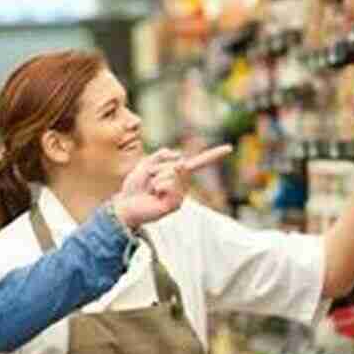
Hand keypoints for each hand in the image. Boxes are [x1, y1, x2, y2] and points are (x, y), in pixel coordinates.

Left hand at [112, 145, 232, 229]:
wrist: (124, 205)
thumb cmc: (135, 186)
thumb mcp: (146, 164)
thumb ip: (161, 155)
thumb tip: (180, 157)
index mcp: (177, 175)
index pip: (198, 163)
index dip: (213, 155)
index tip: (229, 148)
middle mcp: (182, 185)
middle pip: (178, 163)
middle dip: (158, 167)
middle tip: (148, 180)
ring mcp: (180, 196)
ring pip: (172, 173)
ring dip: (155, 177)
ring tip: (149, 189)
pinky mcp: (175, 205)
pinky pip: (169, 184)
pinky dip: (157, 186)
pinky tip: (153, 196)